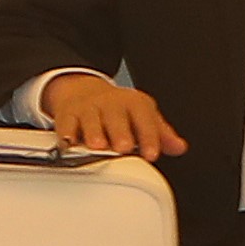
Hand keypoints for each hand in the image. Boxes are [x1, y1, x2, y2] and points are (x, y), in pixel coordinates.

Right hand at [38, 71, 183, 161]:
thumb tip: (179, 147)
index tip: (152, 153)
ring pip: (90, 119)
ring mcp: (88, 108)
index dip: (149, 136)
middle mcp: (110, 104)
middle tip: (123, 147)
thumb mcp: (143, 117)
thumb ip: (161, 135)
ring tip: (97, 146)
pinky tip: (69, 143)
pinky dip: (66, 133)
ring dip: (93, 132)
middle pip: (116, 116)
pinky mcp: (68, 115)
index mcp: (133, 103)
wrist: (84, 91)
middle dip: (119, 132)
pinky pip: (65, 123)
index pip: (144, 117)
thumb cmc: (118, 110)